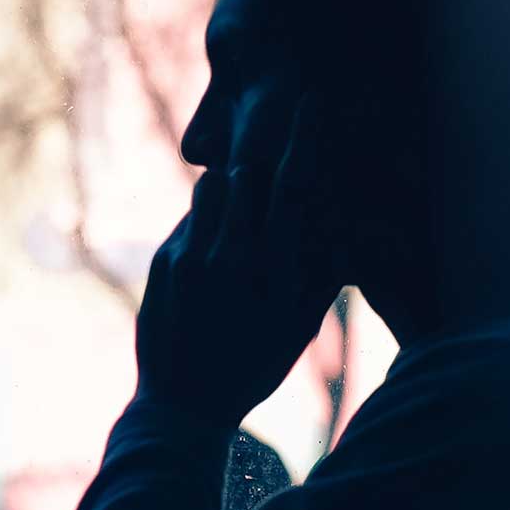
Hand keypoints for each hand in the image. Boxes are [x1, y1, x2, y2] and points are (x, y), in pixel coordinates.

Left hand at [135, 95, 347, 425]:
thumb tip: (346, 228)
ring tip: (237, 225)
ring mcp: (191, 257)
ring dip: (228, 192)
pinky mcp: (163, 262)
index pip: (294, 186)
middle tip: (269, 164)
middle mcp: (230, 258)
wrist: (183, 406)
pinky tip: (210, 263)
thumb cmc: (253, 368)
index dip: (304, 139)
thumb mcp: (299, 327)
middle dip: (261, 164)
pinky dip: (205, 226)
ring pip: (212, 188)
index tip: (310, 103)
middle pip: (248, 174)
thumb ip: (322, 272)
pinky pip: (190, 219)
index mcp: (273, 272)